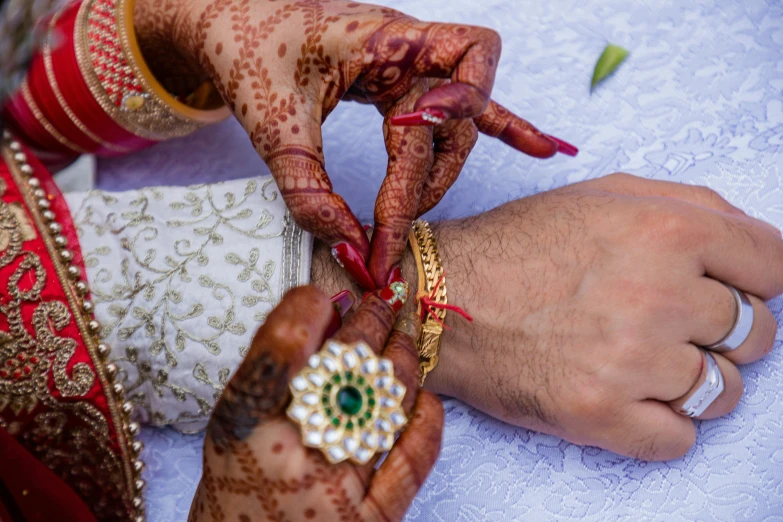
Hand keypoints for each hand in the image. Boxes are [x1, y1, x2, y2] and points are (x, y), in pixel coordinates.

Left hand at [133, 0, 574, 288]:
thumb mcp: (272, 123)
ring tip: (405, 214)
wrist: (226, 13)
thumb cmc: (248, 49)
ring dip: (441, 170)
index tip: (386, 229)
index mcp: (387, 41)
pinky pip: (465, 100)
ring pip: (461, 120)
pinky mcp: (402, 74)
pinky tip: (539, 147)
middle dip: (428, 180)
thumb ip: (306, 189)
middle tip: (388, 230)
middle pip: (461, 119)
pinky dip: (503, 125)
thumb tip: (348, 245)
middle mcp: (410, 47)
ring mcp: (411, 58)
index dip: (421, 177)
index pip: (435, 114)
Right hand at [189, 284, 442, 520]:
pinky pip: (413, 459)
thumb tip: (326, 311)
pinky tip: (421, 396)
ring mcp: (336, 492)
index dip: (306, 311)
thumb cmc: (238, 489)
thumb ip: (270, 372)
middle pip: (344, 370)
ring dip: (401, 360)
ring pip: (387, 404)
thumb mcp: (233, 427)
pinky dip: (424, 419)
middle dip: (370, 321)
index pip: (279, 353)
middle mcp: (290, 461)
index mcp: (241, 434)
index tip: (322, 295)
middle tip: (382, 299)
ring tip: (402, 336)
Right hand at [315, 173, 782, 460]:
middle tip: (669, 324)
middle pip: (757, 334)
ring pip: (724, 393)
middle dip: (722, 331)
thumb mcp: (605, 195)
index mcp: (670, 231)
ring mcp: (633, 362)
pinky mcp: (602, 415)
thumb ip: (693, 205)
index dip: (755, 279)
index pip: (776, 266)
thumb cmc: (521, 245)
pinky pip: (680, 439)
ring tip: (642, 363)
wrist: (444, 298)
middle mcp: (661, 295)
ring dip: (693, 382)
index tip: (730, 289)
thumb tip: (755, 245)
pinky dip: (662, 425)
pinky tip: (627, 397)